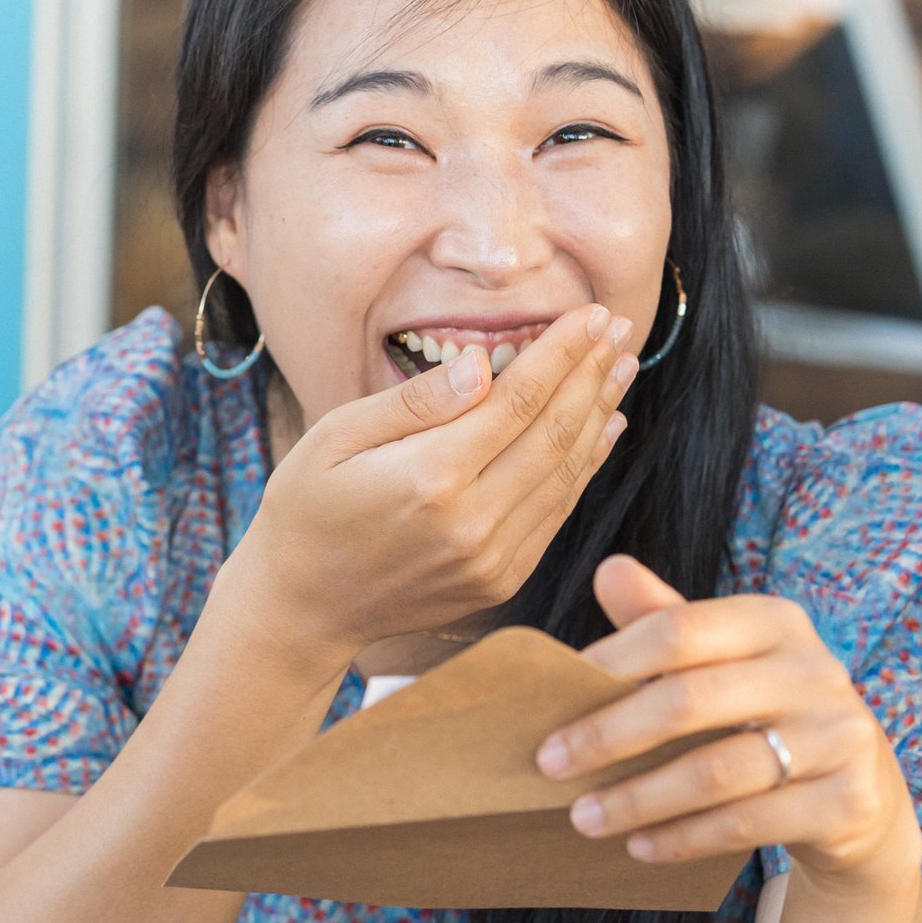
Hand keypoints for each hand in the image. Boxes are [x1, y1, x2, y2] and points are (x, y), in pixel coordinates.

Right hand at [232, 304, 636, 653]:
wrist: (301, 608)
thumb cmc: (305, 511)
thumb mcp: (333, 438)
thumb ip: (413, 402)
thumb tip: (482, 365)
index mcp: (429, 477)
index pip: (518, 399)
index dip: (562, 352)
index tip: (590, 314)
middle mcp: (472, 522)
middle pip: (555, 432)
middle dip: (592, 373)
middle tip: (619, 326)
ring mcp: (493, 558)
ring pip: (566, 473)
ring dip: (599, 414)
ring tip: (620, 368)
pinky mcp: (501, 580)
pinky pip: (556, 512)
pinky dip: (585, 466)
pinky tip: (600, 428)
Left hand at [538, 556, 921, 892]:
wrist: (860, 793)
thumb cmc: (764, 712)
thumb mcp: (723, 659)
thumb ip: (665, 619)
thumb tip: (609, 570)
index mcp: (774, 623)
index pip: (678, 630)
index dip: (611, 662)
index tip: (553, 695)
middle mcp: (815, 672)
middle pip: (689, 701)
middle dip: (607, 737)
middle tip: (549, 766)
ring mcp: (839, 737)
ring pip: (715, 773)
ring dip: (637, 799)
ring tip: (582, 817)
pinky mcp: (846, 802)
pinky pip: (747, 823)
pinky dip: (683, 837)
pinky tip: (639, 846)